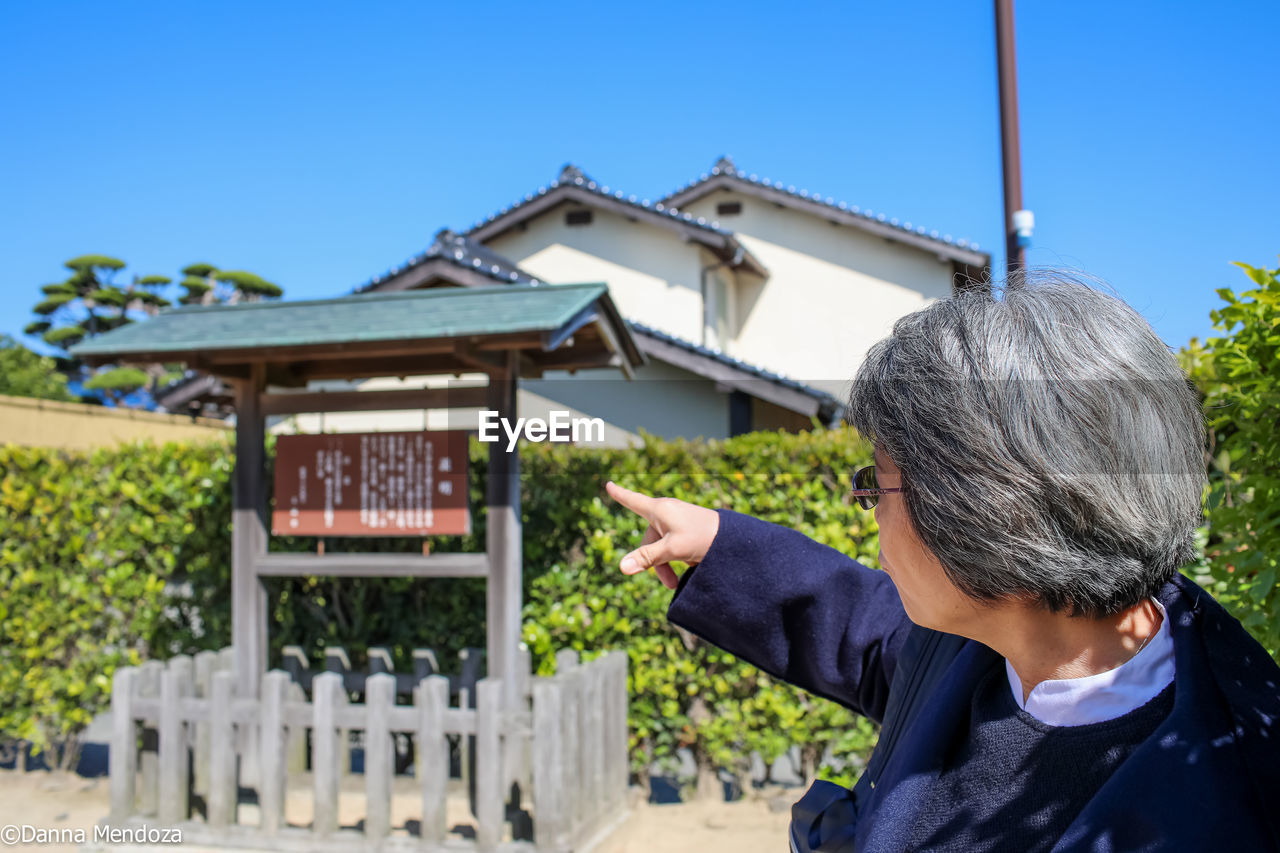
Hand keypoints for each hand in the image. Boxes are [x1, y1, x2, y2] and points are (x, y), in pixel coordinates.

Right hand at [604, 481, 720, 588]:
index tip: (609, 484)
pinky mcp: (688, 530)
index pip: (634, 501)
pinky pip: (673, 546)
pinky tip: (690, 568)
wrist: (735, 541)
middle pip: (648, 539)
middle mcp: (667, 512)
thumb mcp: (672, 549)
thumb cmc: (703, 538)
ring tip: (679, 581)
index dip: (620, 494)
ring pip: (661, 546)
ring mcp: (678, 521)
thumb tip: (622, 568)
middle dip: (655, 562)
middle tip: (671, 583)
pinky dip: (677, 559)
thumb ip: (647, 558)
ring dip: (666, 565)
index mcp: (661, 509)